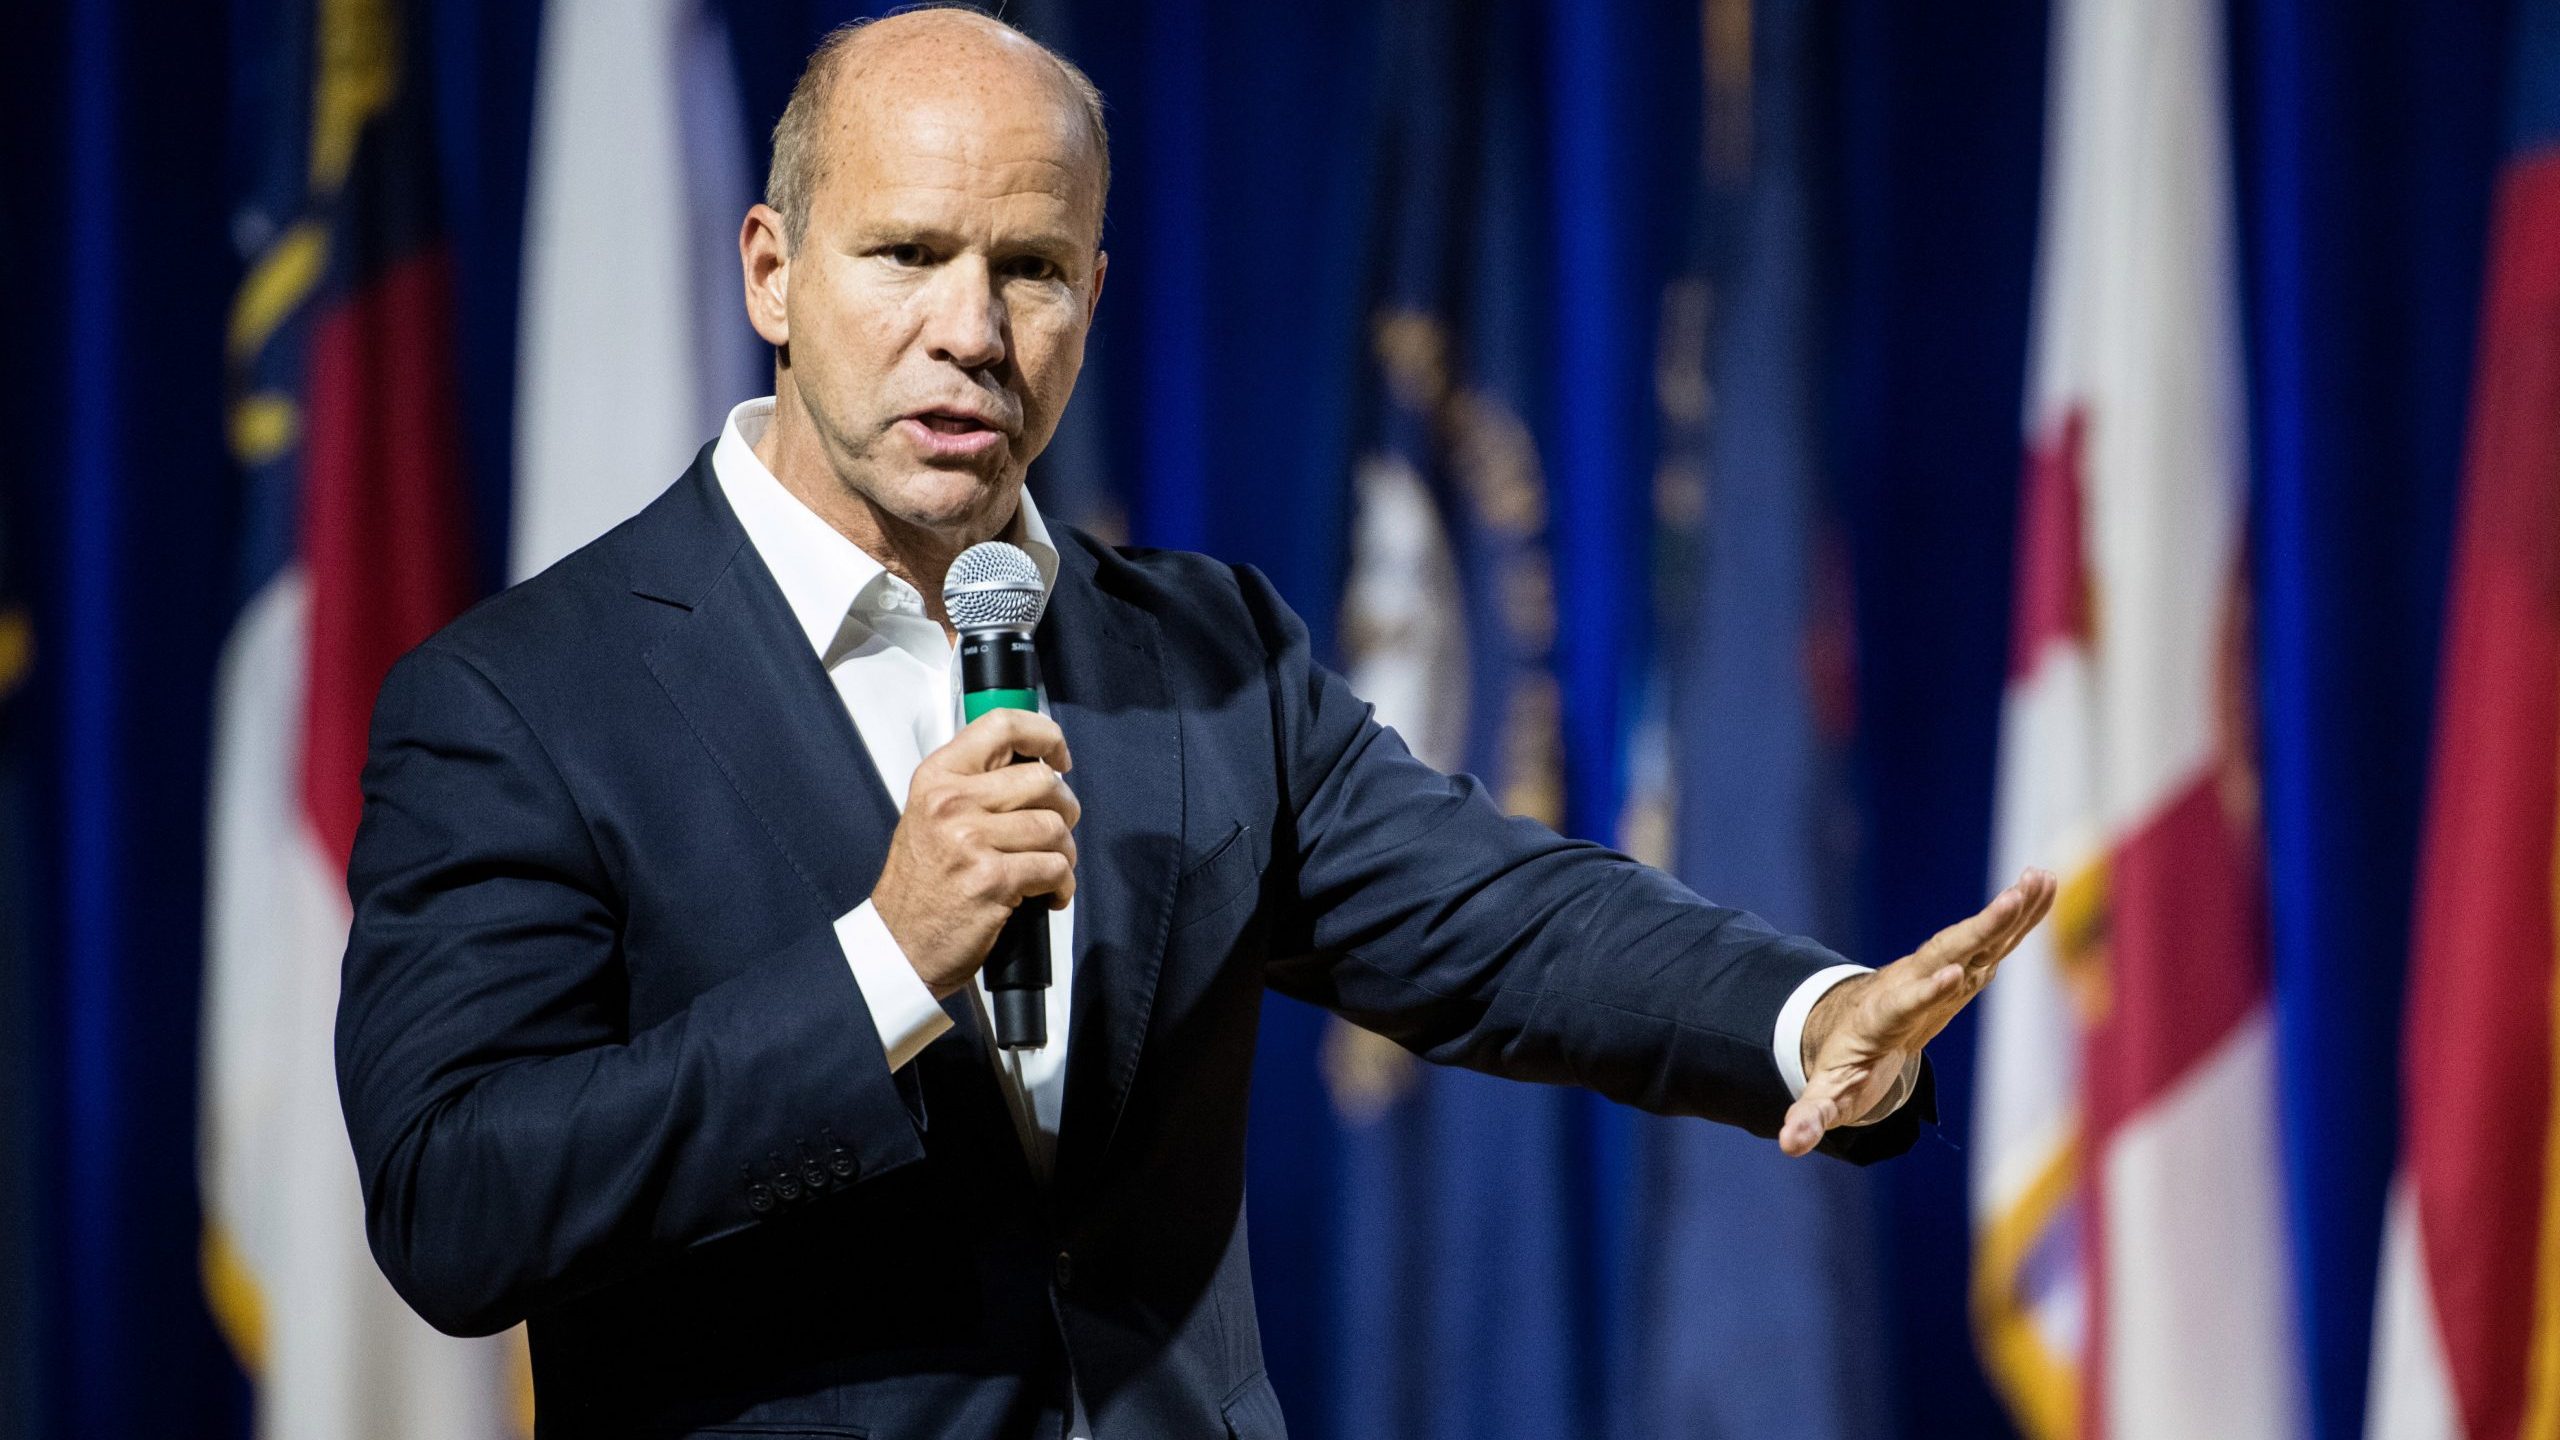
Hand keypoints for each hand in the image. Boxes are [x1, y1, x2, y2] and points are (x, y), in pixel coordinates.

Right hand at [872, 709, 1079, 997]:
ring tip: (1050, 868)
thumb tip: (1035, 766)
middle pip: (1042, 780)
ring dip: (1065, 852)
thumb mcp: (930, 815)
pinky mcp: (992, 879)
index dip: (1044, 735)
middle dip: (1064, 808)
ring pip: (1054, 826)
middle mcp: (951, 802)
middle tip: (1056, 830)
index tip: (1059, 756)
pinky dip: (1062, 884)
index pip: (1001, 725)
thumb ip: (974, 785)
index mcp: (937, 778)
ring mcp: (971, 840)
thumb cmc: (921, 884)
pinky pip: (1054, 868)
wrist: (899, 944)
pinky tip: (1048, 895)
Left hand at [1779, 867, 2058, 1156]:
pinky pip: (1992, 941)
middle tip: (2011, 899)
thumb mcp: (1825, 1094)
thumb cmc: (1841, 1065)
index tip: (1956, 974)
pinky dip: (2019, 918)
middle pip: (1947, 954)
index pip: (1905, 1002)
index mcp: (1880, 1016)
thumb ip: (1811, 1115)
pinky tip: (2045, 888)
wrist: (1847, 1028)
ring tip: (2040, 878)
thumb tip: (1788, 1144)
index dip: (1928, 991)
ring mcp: (1936, 972)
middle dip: (1979, 929)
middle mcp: (1910, 983)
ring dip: (2007, 913)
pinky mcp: (1960, 968)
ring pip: (1974, 939)